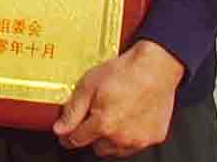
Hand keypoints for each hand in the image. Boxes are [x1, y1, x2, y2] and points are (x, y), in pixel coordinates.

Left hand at [52, 39, 184, 156]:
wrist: (156, 67)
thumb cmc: (125, 72)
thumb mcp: (89, 84)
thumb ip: (73, 110)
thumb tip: (60, 128)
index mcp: (103, 124)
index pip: (77, 140)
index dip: (68, 136)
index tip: (66, 132)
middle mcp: (121, 137)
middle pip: (97, 147)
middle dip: (92, 135)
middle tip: (95, 116)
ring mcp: (138, 140)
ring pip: (115, 149)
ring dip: (111, 138)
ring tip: (113, 115)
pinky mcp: (153, 138)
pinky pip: (134, 144)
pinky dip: (129, 135)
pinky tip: (129, 117)